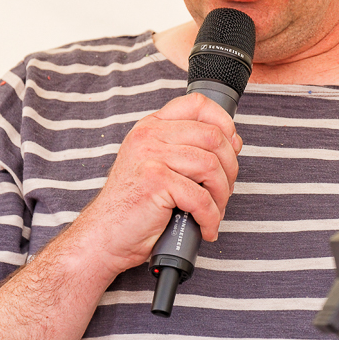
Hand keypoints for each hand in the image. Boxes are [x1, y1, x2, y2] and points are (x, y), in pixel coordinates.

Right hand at [72, 92, 241, 276]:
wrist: (105, 235)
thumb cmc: (135, 204)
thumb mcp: (158, 164)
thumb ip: (188, 148)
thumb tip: (233, 142)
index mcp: (152, 126)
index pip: (197, 104)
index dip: (223, 121)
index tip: (232, 145)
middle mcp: (150, 135)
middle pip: (213, 136)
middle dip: (230, 167)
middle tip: (224, 190)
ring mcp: (151, 156)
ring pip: (211, 166)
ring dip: (222, 195)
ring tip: (215, 211)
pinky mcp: (155, 181)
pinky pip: (201, 197)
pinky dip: (211, 216)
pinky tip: (206, 226)